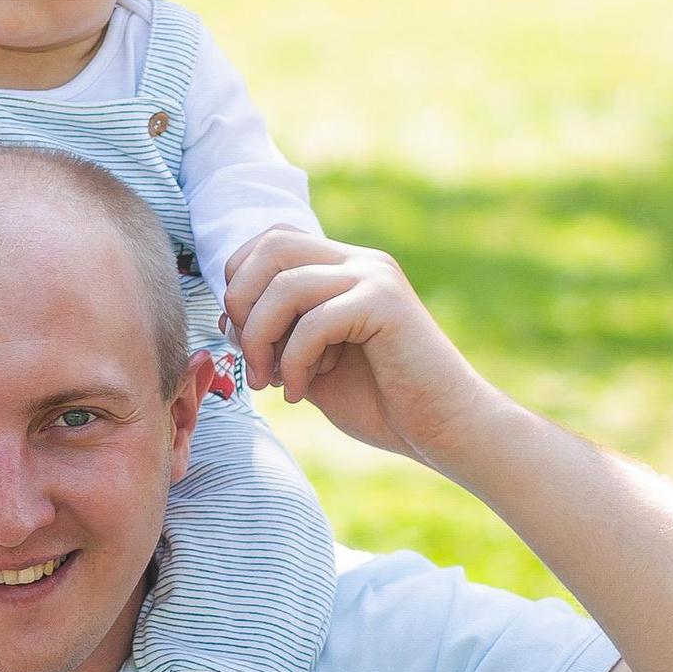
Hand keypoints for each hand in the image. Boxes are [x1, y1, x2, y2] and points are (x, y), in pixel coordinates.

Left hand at [224, 234, 504, 475]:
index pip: (271, 242)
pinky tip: (299, 393)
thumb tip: (227, 319)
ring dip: (261, 339)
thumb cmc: (381, 403)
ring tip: (269, 382)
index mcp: (345, 267)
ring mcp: (375, 277)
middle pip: (272, 246)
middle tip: (248, 357)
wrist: (445, 430)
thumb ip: (278, 336)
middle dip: (242, 302)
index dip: (240, 284)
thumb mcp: (311, 364)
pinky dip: (292, 361)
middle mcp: (360, 261)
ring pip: (285, 284)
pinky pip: (314, 321)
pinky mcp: (386, 304)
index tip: (240, 339)